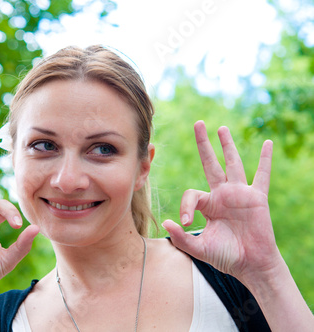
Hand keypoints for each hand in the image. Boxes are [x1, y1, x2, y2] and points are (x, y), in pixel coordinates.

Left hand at [162, 121, 280, 282]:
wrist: (250, 265)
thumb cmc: (225, 256)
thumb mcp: (198, 248)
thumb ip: (181, 237)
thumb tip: (166, 222)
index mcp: (207, 204)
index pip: (191, 194)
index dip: (185, 206)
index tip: (185, 221)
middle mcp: (222, 194)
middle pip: (211, 163)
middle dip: (203, 144)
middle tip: (198, 124)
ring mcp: (240, 194)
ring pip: (233, 164)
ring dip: (228, 146)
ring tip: (221, 128)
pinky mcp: (257, 198)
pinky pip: (262, 176)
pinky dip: (265, 160)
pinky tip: (266, 144)